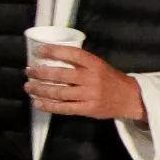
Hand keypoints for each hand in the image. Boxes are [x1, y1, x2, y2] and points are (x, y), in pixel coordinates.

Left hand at [27, 44, 145, 120]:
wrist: (130, 98)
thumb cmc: (110, 80)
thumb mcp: (99, 65)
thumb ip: (79, 64)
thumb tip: (50, 60)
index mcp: (95, 64)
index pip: (72, 54)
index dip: (54, 51)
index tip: (38, 51)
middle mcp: (91, 78)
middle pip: (61, 75)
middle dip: (41, 73)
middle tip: (28, 72)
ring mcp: (89, 95)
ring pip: (59, 92)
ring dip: (40, 89)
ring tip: (28, 87)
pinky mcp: (87, 109)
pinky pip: (63, 108)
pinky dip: (48, 106)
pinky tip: (37, 102)